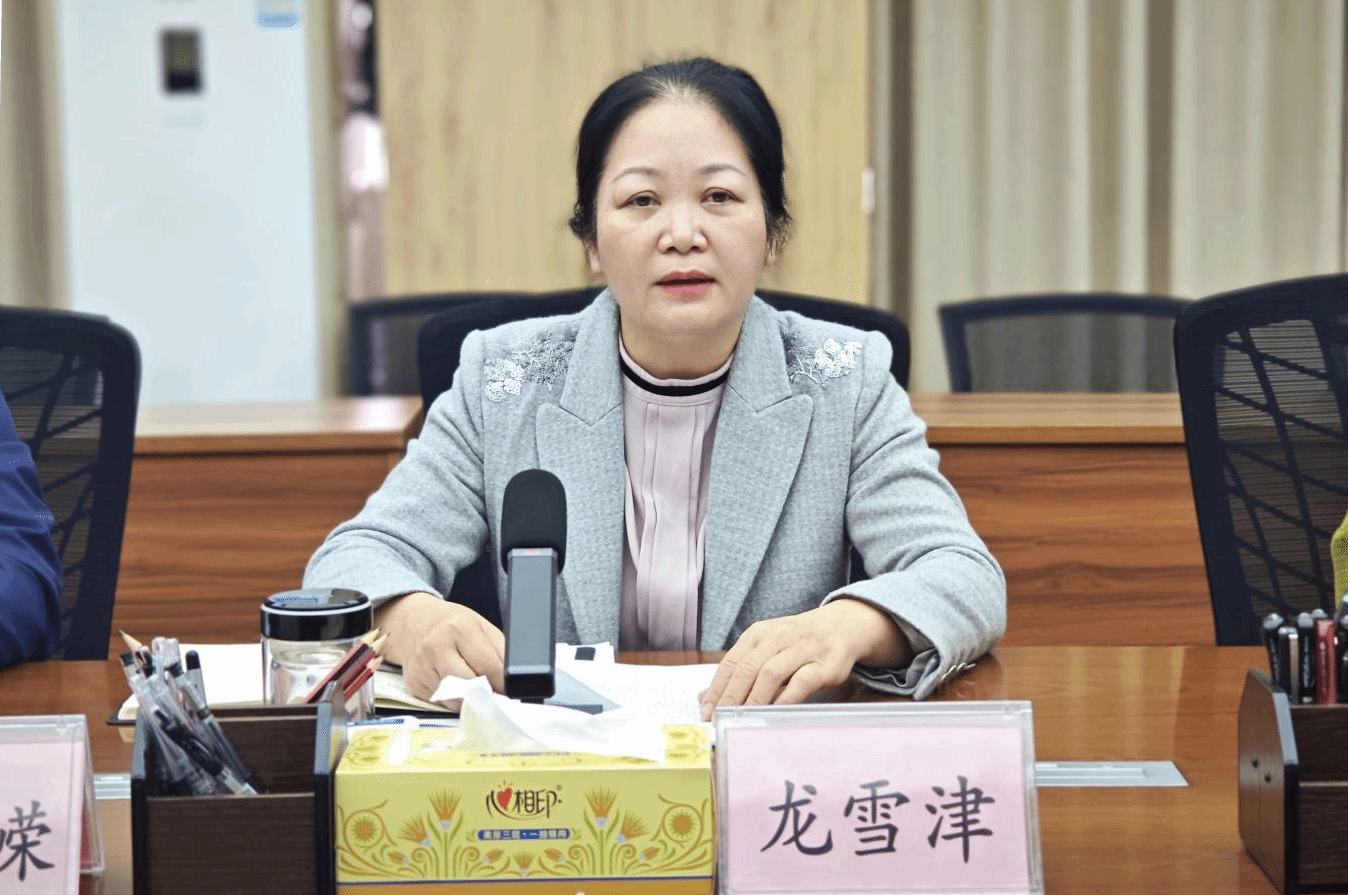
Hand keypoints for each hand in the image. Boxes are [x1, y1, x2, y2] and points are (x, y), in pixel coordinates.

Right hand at [376, 592, 504, 699]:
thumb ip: (499, 651)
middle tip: (493, 695)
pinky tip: (453, 688)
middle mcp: (437, 647)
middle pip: (468, 685)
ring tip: (474, 691)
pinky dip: (451, 700)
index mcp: (460, 628)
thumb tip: (511, 680)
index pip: (487, 665)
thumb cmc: (453, 626)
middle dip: (485, 694)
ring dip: (468, 700)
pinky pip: (440, 703)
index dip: (501, 683)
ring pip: (454, 699)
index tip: (508, 691)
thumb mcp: (481, 627)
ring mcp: (422, 666)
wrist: (416, 623)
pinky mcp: (414, 683)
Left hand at [698, 598, 912, 719]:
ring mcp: (802, 649)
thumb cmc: (797, 642)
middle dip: (730, 696)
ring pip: (771, 673)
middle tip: (719, 719)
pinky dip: (785, 698)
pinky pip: (801, 682)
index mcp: (758, 633)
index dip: (717, 688)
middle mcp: (778, 637)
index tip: (705, 711)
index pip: (731, 662)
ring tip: (741, 719)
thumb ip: (739, 670)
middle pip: (747, 668)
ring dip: (753, 699)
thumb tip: (705, 697)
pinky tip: (774, 713)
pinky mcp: (824, 663)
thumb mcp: (766, 647)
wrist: (841, 626)